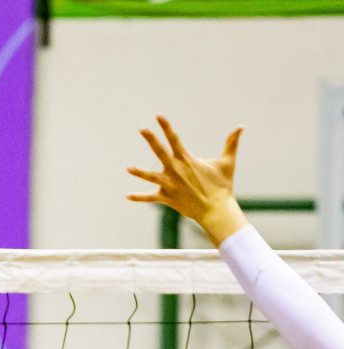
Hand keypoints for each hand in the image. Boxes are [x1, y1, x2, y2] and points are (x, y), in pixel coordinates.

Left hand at [127, 115, 247, 246]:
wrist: (217, 210)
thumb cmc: (222, 186)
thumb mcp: (227, 163)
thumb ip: (231, 143)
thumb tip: (241, 127)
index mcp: (187, 160)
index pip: (175, 140)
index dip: (167, 127)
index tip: (159, 116)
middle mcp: (176, 171)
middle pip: (161, 152)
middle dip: (152, 140)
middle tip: (142, 129)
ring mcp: (170, 185)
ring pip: (151, 177)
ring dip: (140, 173)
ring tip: (128, 168)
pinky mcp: (167, 198)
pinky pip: (150, 198)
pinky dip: (139, 197)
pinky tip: (128, 196)